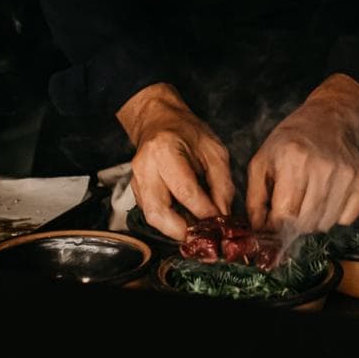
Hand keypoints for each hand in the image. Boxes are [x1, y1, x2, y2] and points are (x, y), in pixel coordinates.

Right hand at [117, 82, 233, 239]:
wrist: (160, 121)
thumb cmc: (188, 132)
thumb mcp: (214, 150)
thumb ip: (222, 183)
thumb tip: (223, 215)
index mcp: (165, 151)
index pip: (185, 191)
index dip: (204, 212)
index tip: (220, 223)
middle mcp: (145, 167)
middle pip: (158, 212)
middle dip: (182, 231)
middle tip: (204, 237)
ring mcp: (136, 180)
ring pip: (152, 217)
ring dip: (175, 229)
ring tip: (197, 230)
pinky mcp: (135, 190)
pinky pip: (151, 213)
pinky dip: (169, 222)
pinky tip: (186, 220)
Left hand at [246, 73, 358, 233]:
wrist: (329, 117)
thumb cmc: (291, 140)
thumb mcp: (262, 160)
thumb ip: (255, 198)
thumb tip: (259, 231)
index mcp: (293, 158)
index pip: (284, 214)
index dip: (275, 223)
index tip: (274, 218)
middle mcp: (322, 166)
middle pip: (305, 223)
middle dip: (294, 223)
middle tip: (292, 207)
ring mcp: (346, 173)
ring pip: (326, 224)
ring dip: (314, 220)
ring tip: (309, 198)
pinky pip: (347, 219)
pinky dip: (336, 215)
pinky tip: (328, 195)